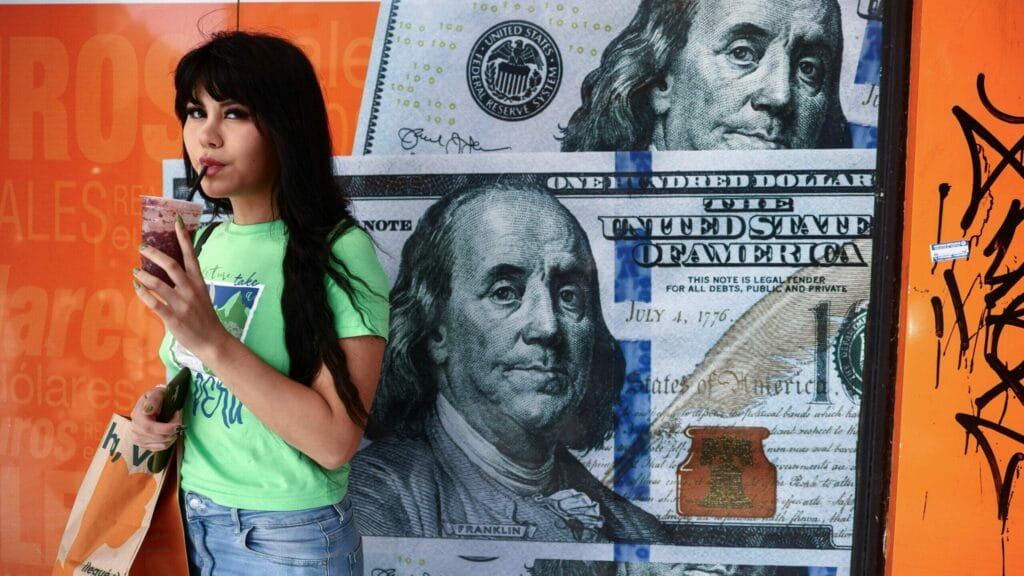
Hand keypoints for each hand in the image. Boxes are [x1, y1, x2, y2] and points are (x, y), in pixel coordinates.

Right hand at [129, 386, 182, 450]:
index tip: (178, 423)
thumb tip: (148, 410)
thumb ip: (153, 400)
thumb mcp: (157, 393)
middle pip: (157, 437)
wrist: (153, 404)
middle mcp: (135, 429)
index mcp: (137, 415)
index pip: (149, 427)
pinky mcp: (144, 445)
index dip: (166, 428)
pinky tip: (170, 432)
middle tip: (180, 421)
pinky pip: (160, 448)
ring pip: (161, 444)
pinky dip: (169, 441)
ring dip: (173, 436)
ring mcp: (138, 438)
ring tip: (175, 425)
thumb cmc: (157, 397)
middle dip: (173, 431)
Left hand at [132, 217, 228, 358]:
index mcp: (199, 282)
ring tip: (135, 270)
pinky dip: (143, 294)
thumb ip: (187, 283)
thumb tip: (167, 270)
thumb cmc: (205, 318)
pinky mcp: (173, 318)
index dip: (183, 238)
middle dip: (154, 254)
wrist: (213, 341)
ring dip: (143, 275)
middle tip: (142, 247)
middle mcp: (190, 290)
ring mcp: (181, 304)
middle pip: (171, 265)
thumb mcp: (201, 296)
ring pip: (158, 283)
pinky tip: (137, 288)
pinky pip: (154, 303)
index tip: (176, 221)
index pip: (191, 255)